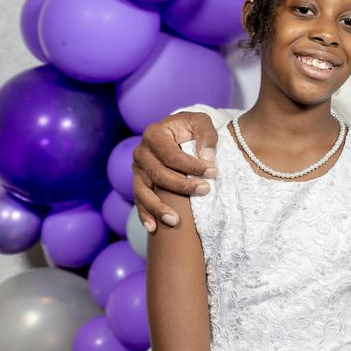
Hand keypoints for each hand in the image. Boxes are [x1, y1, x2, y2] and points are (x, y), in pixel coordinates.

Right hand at [132, 111, 219, 231]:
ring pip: (143, 191)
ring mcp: (137, 168)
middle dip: (182, 186)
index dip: (192, 166)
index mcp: (154, 134)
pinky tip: (154, 227)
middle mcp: (141, 151)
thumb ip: (206, 136)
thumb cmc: (190, 127)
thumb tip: (208, 158)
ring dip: (158, 208)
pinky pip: (138, 200)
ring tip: (174, 221)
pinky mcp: (139, 181)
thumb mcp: (201, 122)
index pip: (172, 155)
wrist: (176, 131)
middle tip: (204, 191)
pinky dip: (145, 215)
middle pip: (159, 175)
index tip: (213, 173)